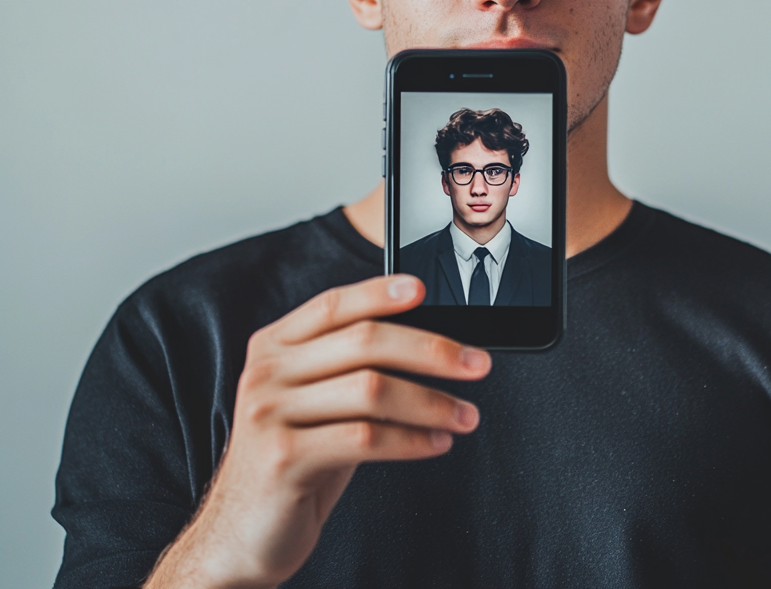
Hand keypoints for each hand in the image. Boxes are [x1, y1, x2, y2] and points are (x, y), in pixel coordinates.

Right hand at [145, 274, 489, 588]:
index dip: (378, 292)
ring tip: (465, 414)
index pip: (333, 305)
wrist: (240, 534)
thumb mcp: (314, 402)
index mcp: (273, 346)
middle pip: (364, 342)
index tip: (424, 289)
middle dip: (431, 350)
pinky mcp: (282, 458)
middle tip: (477, 363)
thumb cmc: (292, 459)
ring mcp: (270, 414)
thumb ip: (350, 368)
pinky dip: (411, 439)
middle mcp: (266, 372)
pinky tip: (436, 443)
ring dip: (432, 402)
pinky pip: (365, 438)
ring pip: (371, 389)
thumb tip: (427, 344)